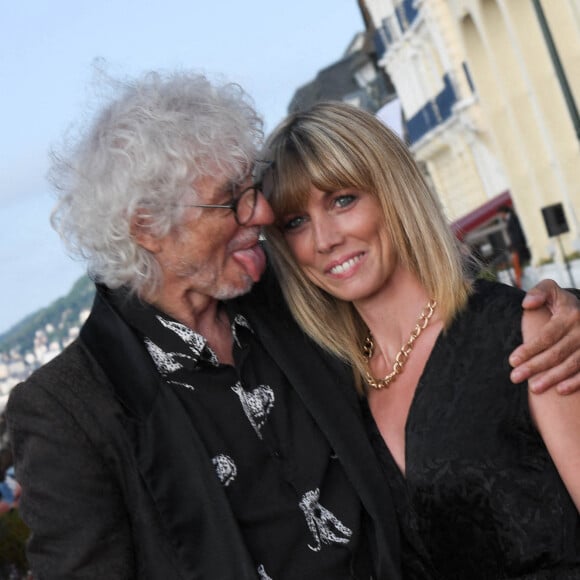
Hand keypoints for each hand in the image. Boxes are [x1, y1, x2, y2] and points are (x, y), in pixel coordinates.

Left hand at [509, 279, 579, 393]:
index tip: (512, 361)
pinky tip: (560, 391)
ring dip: (552, 378)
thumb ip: (538, 292)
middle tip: (515, 378)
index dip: (529, 349)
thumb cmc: (561, 303)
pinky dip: (576, 382)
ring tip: (533, 388)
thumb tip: (527, 304)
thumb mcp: (551, 290)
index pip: (547, 336)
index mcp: (570, 315)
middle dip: (535, 367)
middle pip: (557, 353)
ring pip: (572, 364)